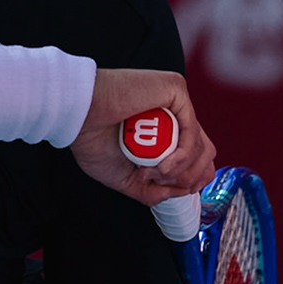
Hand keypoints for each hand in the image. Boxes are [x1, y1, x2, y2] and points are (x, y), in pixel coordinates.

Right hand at [69, 68, 217, 206]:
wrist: (77, 117)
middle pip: (205, 153)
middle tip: (163, 182)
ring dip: (180, 169)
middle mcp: (173, 114)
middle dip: (189, 177)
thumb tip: (181, 193)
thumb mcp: (126, 178)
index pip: (197, 157)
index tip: (176, 190)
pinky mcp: (175, 90)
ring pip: (200, 146)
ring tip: (152, 172)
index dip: (193, 179)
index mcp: (163, 130)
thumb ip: (153, 191)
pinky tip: (164, 166)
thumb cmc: (92, 140)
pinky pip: (192, 130)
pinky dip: (182, 155)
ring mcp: (176, 101)